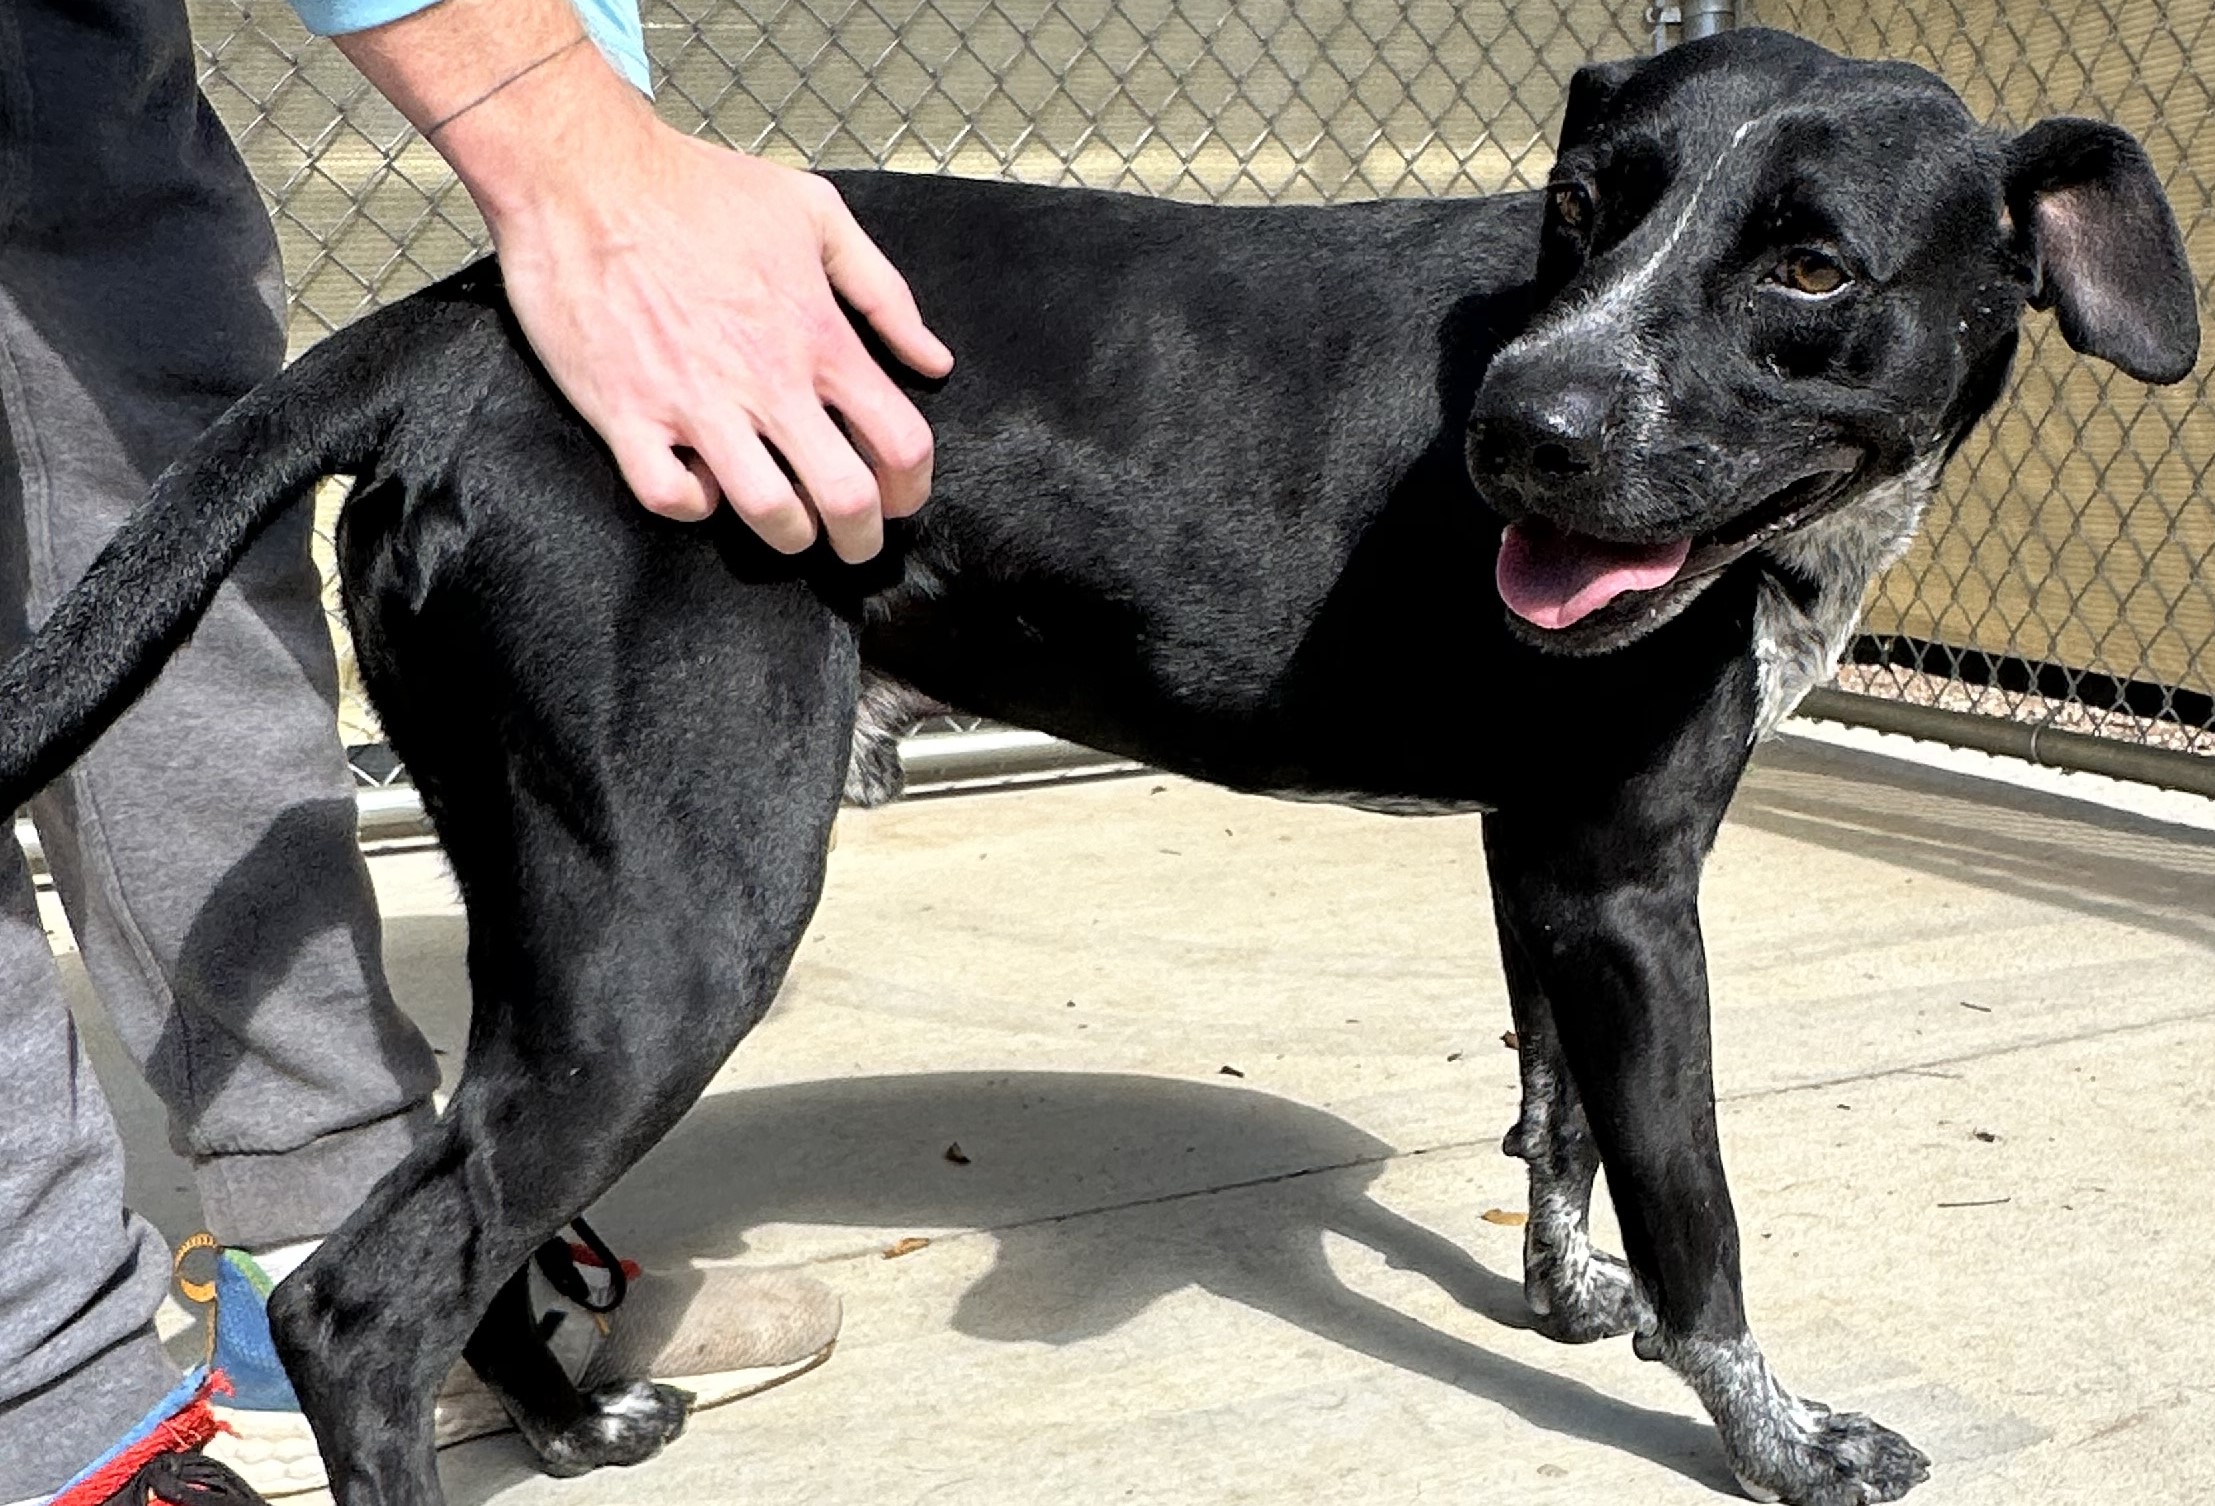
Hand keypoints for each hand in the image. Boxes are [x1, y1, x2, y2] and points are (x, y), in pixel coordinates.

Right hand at [490, 129, 952, 559]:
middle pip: (846, 500)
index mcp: (819, 337)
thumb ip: (883, 292)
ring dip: (786, 533)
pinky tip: (698, 482)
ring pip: (768, 513)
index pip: (900, 444)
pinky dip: (692, 505)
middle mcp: (767, 381)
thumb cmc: (698, 187)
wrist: (583, 173)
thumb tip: (933, 360)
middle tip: (852, 541)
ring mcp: (696, 404)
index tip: (901, 498)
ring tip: (786, 524)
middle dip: (860, 539)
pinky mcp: (627, 414)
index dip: (912, 489)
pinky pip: (672, 498)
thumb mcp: (815, 213)